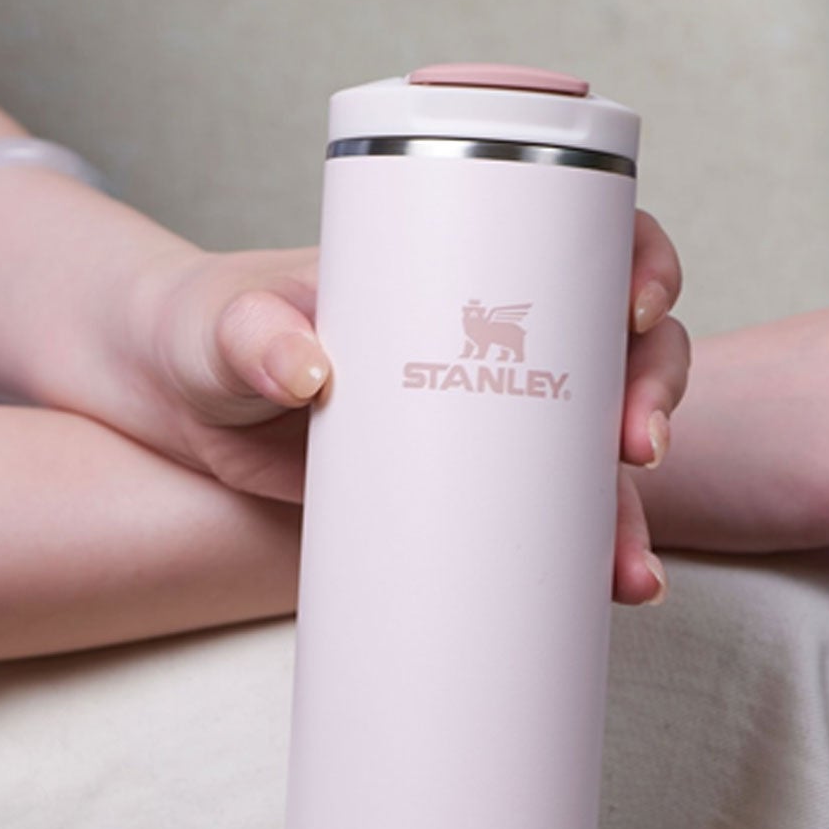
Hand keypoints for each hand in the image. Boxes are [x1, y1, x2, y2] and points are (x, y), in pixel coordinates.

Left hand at [108, 212, 690, 606]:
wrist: (174, 408)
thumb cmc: (204, 328)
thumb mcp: (222, 321)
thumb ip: (250, 333)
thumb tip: (307, 371)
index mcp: (459, 258)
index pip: (581, 236)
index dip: (638, 261)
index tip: (635, 307)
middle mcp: (491, 334)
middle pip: (618, 345)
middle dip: (654, 391)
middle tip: (636, 445)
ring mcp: (483, 416)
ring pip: (595, 446)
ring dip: (630, 503)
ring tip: (627, 567)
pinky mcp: (458, 489)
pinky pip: (542, 519)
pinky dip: (581, 556)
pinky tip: (608, 593)